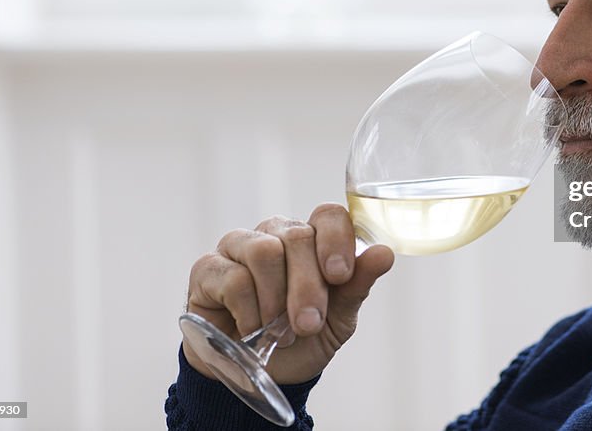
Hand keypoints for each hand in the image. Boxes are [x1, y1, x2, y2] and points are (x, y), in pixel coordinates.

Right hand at [183, 203, 394, 384]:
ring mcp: (238, 247)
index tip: (339, 275)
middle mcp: (275, 235)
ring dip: (276, 300)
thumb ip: (357, 284)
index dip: (336, 240)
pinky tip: (250, 330)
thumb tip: (384, 254)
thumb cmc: (299, 340)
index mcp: (311, 240)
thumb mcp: (337, 319)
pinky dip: (248, 311)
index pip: (328, 215)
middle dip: (307, 286)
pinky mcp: (207, 268)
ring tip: (278, 332)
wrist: (257, 376)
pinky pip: (232, 277)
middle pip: (296, 237)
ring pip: (263, 252)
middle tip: (308, 324)